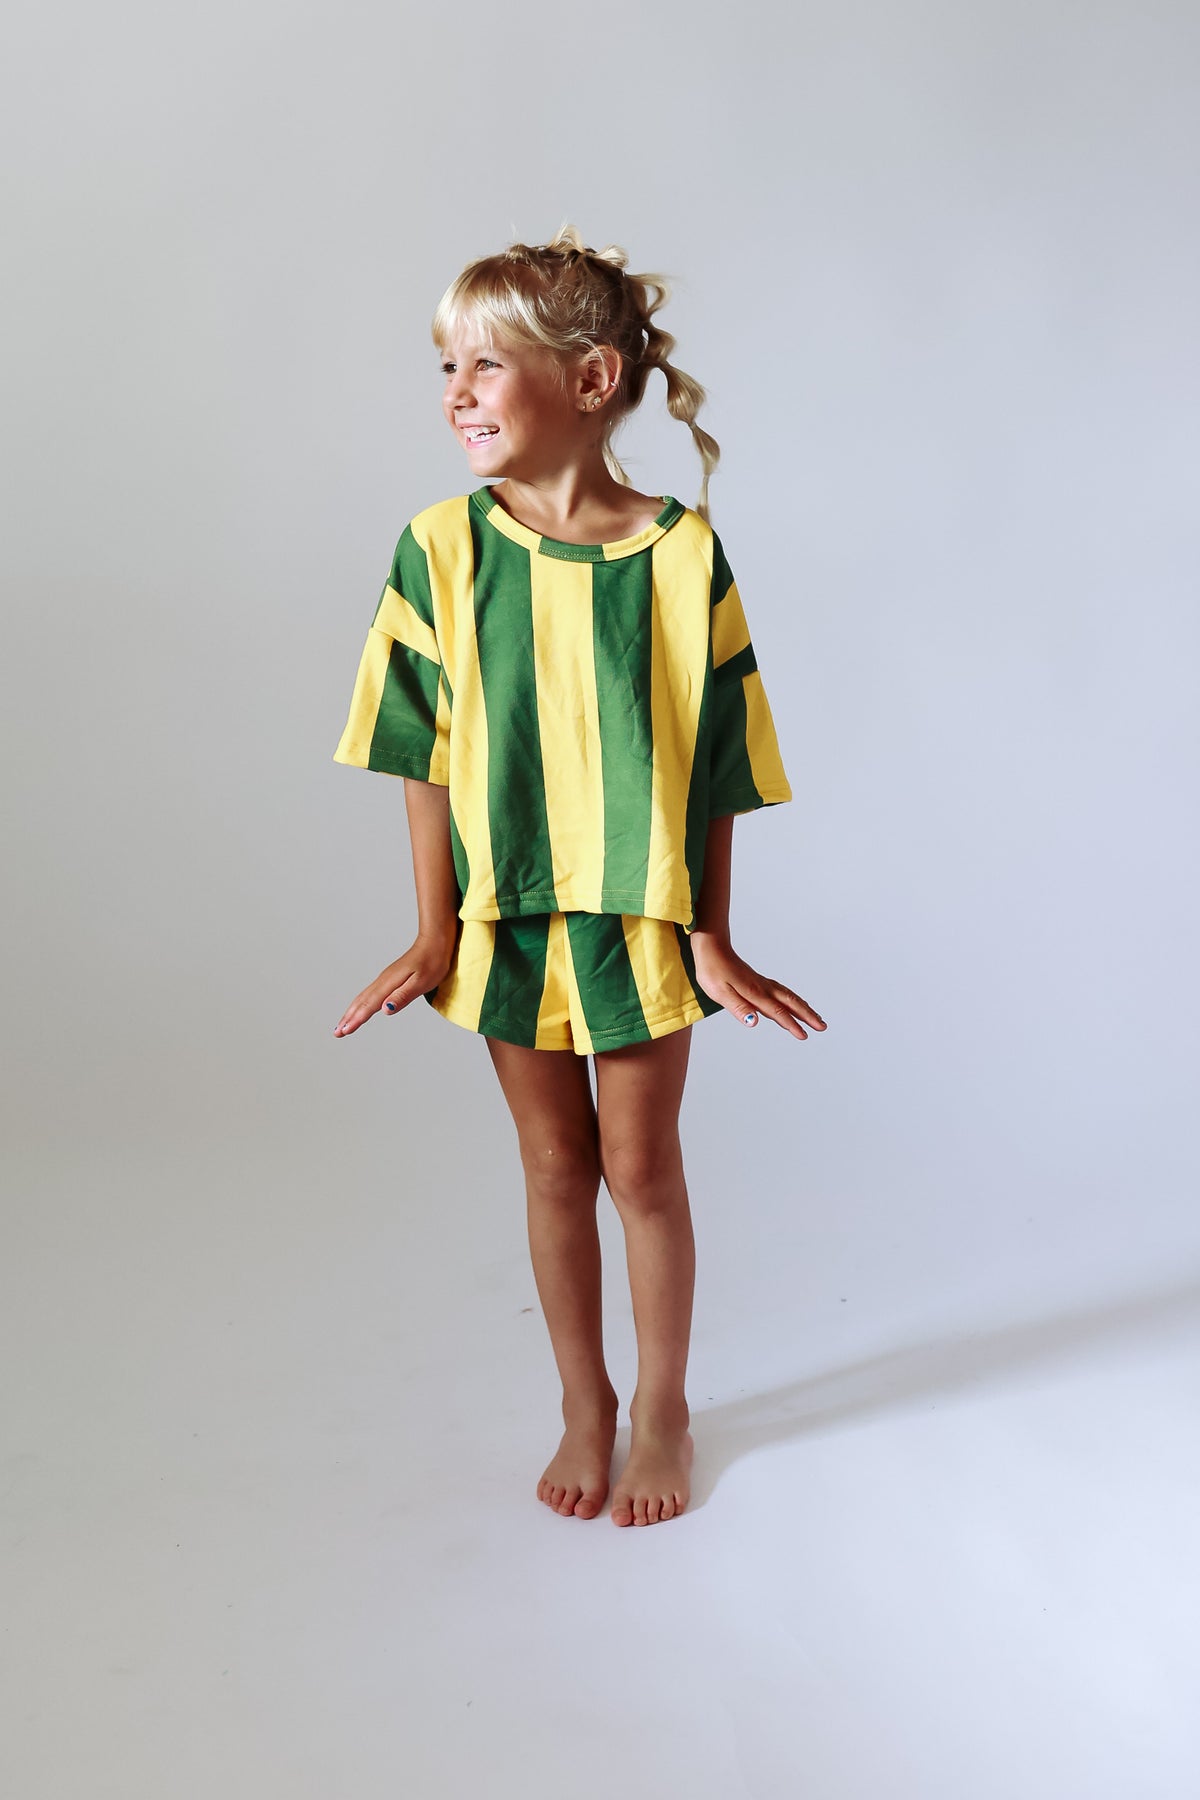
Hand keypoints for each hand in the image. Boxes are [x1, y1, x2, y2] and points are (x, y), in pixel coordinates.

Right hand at [333, 931, 456, 1036]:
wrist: (434, 941)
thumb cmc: (432, 962)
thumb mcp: (421, 982)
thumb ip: (403, 996)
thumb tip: (385, 1010)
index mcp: (389, 983)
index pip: (369, 1005)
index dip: (356, 1020)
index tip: (344, 1032)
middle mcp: (383, 981)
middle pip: (361, 1002)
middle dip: (348, 1018)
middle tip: (337, 1033)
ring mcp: (385, 979)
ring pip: (363, 997)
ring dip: (351, 1011)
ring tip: (343, 1024)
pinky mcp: (388, 978)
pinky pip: (369, 993)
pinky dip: (360, 1003)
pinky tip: (360, 1007)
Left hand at [690, 933, 826, 1040]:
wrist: (711, 947)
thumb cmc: (712, 970)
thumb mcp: (719, 992)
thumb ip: (738, 1008)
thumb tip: (755, 1022)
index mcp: (754, 992)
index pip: (777, 1011)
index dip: (791, 1024)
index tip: (804, 1035)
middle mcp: (762, 988)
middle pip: (790, 1002)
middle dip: (807, 1015)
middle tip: (822, 1026)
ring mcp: (761, 983)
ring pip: (788, 996)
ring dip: (803, 1007)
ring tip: (815, 1017)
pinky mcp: (757, 981)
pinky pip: (781, 992)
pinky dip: (792, 1000)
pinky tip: (793, 1004)